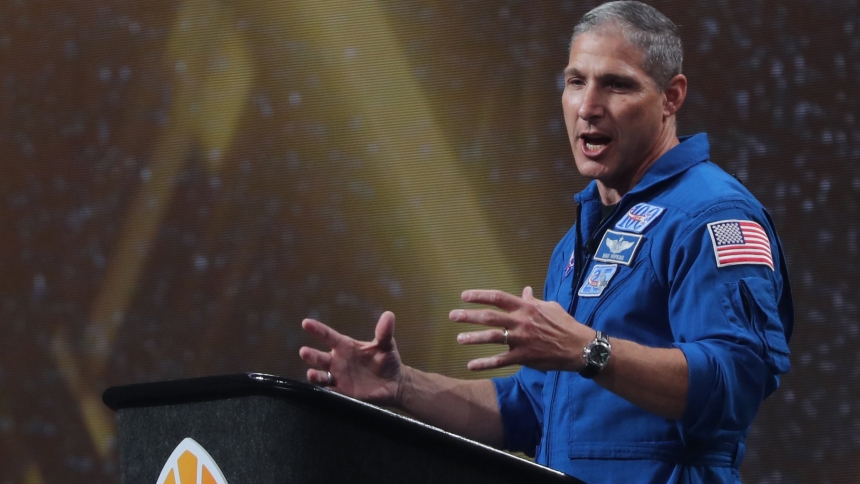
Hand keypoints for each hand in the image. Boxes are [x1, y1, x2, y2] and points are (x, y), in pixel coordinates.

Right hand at [299, 311, 404, 404]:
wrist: (394, 383)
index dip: (317, 330)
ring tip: (311, 373)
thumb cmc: (387, 360)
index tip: (306, 323)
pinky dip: (325, 392)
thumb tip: (389, 315)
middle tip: (304, 352)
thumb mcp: (387, 345)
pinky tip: (322, 390)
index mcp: (345, 346)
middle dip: (311, 355)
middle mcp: (337, 361)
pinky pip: (330, 392)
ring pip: (321, 376)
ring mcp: (338, 377)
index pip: (328, 336)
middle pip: (320, 358)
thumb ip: (384, 332)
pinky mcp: (343, 392)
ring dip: (315, 376)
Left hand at [450, 286, 590, 371]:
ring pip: (492, 338)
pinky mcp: (523, 357)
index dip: (480, 296)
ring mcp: (521, 340)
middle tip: (453, 316)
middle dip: (469, 316)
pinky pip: (500, 361)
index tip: (464, 296)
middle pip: (490, 317)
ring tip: (459, 338)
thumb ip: (534, 300)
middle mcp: (521, 322)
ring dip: (473, 338)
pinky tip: (470, 365)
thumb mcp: (550, 307)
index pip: (498, 298)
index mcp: (526, 308)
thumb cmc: (565, 324)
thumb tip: (525, 291)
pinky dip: (484, 364)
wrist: (579, 347)